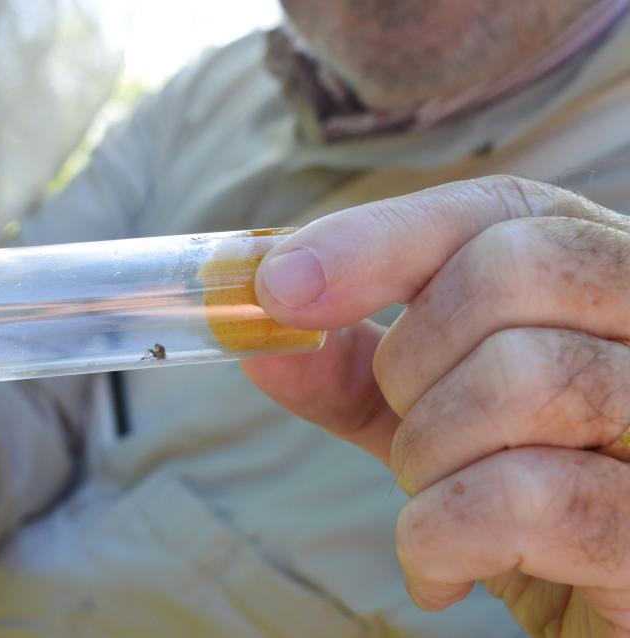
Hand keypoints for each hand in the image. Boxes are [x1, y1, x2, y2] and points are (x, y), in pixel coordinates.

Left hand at [243, 176, 629, 636]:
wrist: (596, 623)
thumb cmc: (523, 509)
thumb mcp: (432, 422)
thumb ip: (355, 372)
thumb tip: (260, 333)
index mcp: (605, 289)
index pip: (502, 212)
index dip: (376, 238)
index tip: (278, 286)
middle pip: (513, 270)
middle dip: (413, 362)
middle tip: (406, 432)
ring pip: (523, 376)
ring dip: (427, 454)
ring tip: (434, 501)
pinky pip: (529, 498)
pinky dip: (441, 537)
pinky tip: (441, 572)